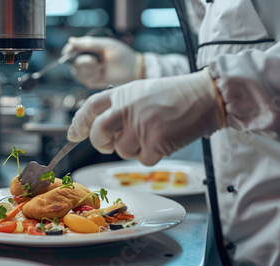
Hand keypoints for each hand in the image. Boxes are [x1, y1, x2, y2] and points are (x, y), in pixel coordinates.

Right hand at [61, 36, 143, 88]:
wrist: (133, 70)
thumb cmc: (121, 55)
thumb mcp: (106, 45)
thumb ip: (88, 43)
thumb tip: (71, 40)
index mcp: (88, 48)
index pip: (71, 49)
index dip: (68, 51)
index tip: (70, 52)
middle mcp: (85, 60)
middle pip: (72, 62)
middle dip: (83, 62)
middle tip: (95, 61)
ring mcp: (87, 71)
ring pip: (76, 72)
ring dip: (88, 69)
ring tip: (101, 67)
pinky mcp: (91, 81)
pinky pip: (83, 79)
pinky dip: (91, 76)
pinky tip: (101, 73)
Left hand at [67, 68, 225, 165]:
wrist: (207, 96)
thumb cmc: (175, 95)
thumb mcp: (141, 91)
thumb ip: (120, 106)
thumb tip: (98, 127)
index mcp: (122, 93)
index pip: (90, 107)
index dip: (79, 123)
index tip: (73, 134)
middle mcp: (127, 107)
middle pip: (98, 133)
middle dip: (101, 143)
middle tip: (110, 143)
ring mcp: (141, 125)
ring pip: (122, 150)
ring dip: (134, 148)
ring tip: (153, 133)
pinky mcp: (155, 141)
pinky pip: (142, 160)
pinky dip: (152, 155)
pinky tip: (165, 140)